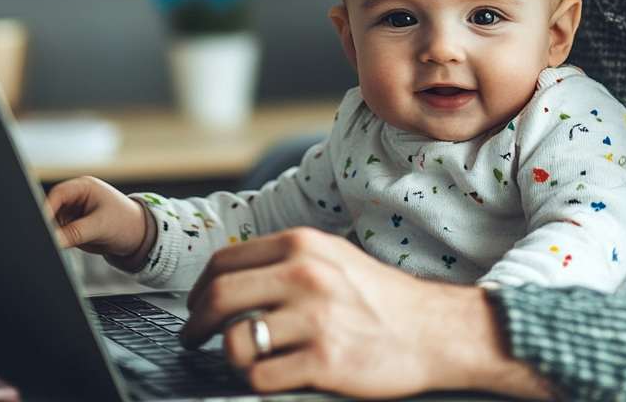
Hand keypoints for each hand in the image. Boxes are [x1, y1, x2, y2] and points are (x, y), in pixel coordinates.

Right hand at [46, 176, 148, 257]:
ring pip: (51, 222)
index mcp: (84, 187)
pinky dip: (57, 240)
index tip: (43, 227)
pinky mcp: (71, 225)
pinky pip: (57, 233)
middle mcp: (76, 197)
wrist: (135, 235)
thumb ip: (75, 232)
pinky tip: (65, 244)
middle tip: (50, 238)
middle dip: (48, 223)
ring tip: (64, 241)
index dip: (46, 209)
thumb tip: (53, 239)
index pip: (57, 194)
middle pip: (50, 207)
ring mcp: (72, 211)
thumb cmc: (125, 221)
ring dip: (53, 233)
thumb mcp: (100, 226)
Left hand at [181, 227, 556, 398]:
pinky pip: (261, 378)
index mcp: (302, 244)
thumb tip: (231, 274)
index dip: (199, 289)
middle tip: (193, 338)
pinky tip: (270, 375)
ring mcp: (314, 319)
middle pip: (218, 298)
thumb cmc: (379, 295)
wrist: (431, 329)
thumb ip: (285, 259)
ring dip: (230, 357)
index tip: (195, 306)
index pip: (224, 262)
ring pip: (235, 342)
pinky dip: (258, 381)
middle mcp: (304, 275)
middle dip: (196, 324)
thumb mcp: (332, 256)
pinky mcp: (324, 361)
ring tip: (241, 360)